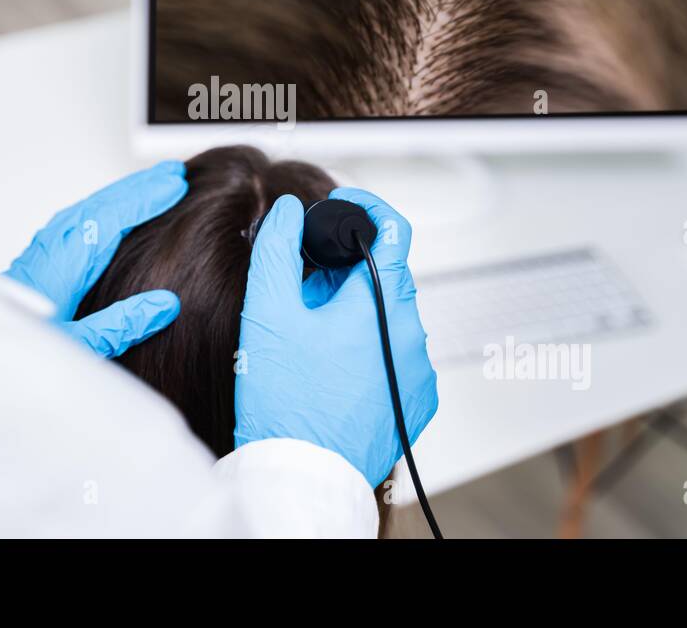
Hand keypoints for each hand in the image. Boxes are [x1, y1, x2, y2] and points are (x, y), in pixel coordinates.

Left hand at [4, 161, 187, 357]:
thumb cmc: (24, 346)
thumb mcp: (79, 345)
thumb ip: (121, 325)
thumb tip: (165, 305)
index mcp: (63, 263)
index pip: (111, 218)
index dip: (145, 199)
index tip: (173, 185)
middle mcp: (54, 247)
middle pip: (102, 204)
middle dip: (140, 186)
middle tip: (173, 173)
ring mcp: (47, 248)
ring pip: (90, 208)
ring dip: (123, 193)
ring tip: (153, 184)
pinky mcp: (44, 256)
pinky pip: (80, 219)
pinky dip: (105, 206)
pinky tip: (116, 209)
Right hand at [233, 188, 437, 486]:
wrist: (303, 480)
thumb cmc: (286, 404)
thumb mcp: (268, 314)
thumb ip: (275, 249)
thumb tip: (287, 212)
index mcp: (384, 303)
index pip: (392, 227)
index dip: (363, 206)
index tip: (338, 207)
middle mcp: (413, 335)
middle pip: (384, 275)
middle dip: (345, 271)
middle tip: (302, 288)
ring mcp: (418, 372)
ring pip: (388, 316)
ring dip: (355, 312)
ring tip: (311, 338)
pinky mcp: (416, 402)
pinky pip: (394, 355)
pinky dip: (366, 349)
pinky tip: (330, 370)